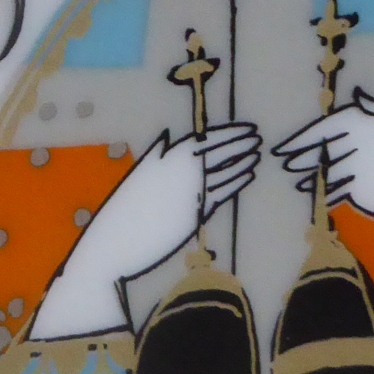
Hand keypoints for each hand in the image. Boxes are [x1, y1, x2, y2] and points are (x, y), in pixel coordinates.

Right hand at [34, 124, 259, 335]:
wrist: (115, 243)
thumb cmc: (123, 210)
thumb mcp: (138, 175)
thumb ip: (156, 156)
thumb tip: (167, 137)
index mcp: (166, 157)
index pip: (206, 140)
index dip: (230, 133)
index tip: (247, 129)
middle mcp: (181, 171)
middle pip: (219, 153)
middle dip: (241, 144)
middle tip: (257, 138)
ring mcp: (190, 192)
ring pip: (224, 173)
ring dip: (243, 162)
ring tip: (256, 155)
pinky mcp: (196, 213)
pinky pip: (222, 193)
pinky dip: (237, 182)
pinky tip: (247, 175)